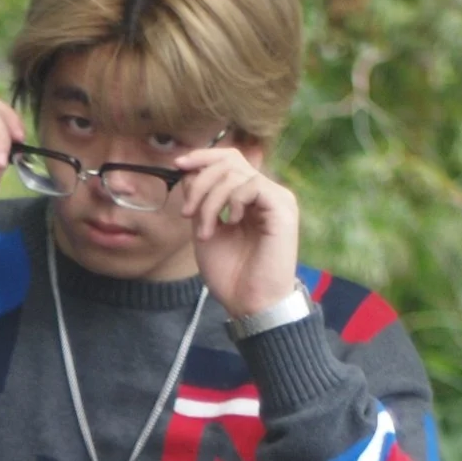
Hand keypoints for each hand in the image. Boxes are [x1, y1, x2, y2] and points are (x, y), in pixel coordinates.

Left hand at [174, 146, 300, 320]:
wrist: (249, 303)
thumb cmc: (231, 274)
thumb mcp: (206, 230)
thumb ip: (201, 200)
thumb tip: (189, 171)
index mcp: (251, 197)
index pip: (230, 158)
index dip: (203, 156)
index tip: (178, 164)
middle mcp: (267, 193)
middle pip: (229, 160)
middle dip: (200, 182)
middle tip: (187, 212)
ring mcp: (277, 199)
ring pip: (236, 173)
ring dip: (210, 201)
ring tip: (206, 232)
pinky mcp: (283, 208)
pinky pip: (252, 185)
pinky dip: (232, 201)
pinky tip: (231, 223)